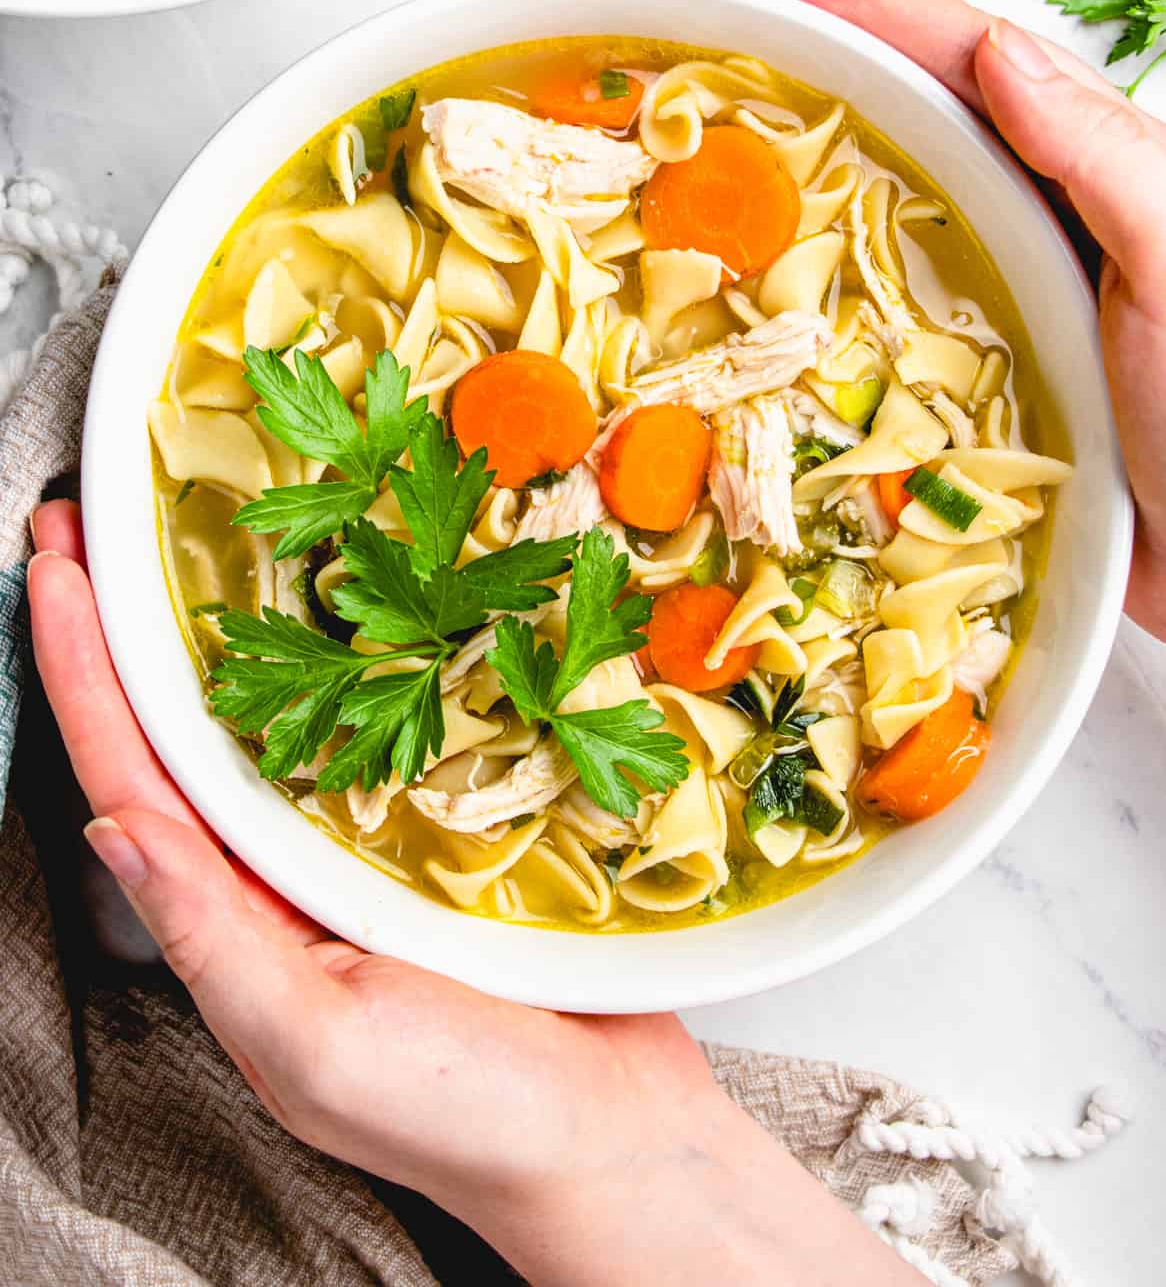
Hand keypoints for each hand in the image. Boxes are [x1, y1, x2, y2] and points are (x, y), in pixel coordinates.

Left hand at [27, 500, 918, 1286]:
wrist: (618, 1139)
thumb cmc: (467, 1118)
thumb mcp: (315, 1045)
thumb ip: (212, 939)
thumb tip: (116, 829)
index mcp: (236, 921)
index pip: (129, 775)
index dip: (79, 668)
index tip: (50, 564)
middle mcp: (284, 872)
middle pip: (184, 725)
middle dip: (127, 624)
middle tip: (91, 516)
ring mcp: (363, 841)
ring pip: (279, 708)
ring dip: (228, 620)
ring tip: (193, 530)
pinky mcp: (447, 816)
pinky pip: (387, 716)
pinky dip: (357, 649)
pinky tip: (354, 589)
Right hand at [680, 0, 1165, 662]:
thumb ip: (1101, 156)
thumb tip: (994, 49)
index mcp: (1076, 160)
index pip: (947, 50)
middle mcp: (1022, 206)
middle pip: (888, 94)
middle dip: (790, 29)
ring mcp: (983, 282)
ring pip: (863, 180)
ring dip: (778, 126)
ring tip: (689, 85)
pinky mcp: (957, 366)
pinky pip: (857, 291)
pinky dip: (795, 251)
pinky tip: (737, 248)